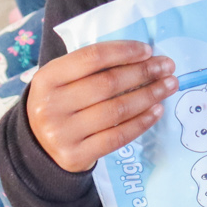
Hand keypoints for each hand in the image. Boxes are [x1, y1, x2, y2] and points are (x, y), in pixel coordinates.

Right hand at [26, 41, 177, 172]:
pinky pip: (117, 136)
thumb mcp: (61, 81)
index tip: (148, 50)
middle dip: (143, 73)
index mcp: (47, 78)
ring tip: (168, 86)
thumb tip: (141, 57)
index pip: (92, 57)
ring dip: (148, 96)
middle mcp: (51, 105)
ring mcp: (62, 133)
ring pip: (116, 110)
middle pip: (107, 84)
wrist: (38, 147)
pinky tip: (157, 111)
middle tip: (167, 67)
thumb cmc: (60, 105)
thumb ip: (89, 69)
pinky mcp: (75, 155)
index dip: (123, 51)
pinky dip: (141, 122)